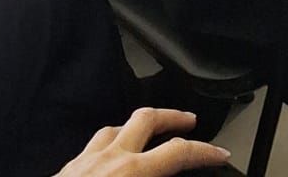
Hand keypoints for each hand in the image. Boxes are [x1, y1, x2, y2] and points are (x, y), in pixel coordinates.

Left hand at [54, 110, 230, 173]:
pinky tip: (110, 155)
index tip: (219, 154)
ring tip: (149, 131)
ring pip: (116, 126)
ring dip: (138, 125)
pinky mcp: (67, 169)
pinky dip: (110, 142)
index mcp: (131, 174)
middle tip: (189, 122)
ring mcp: (85, 161)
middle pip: (147, 119)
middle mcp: (108, 160)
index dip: (205, 151)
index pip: (178, 153)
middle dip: (173, 116)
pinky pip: (93, 144)